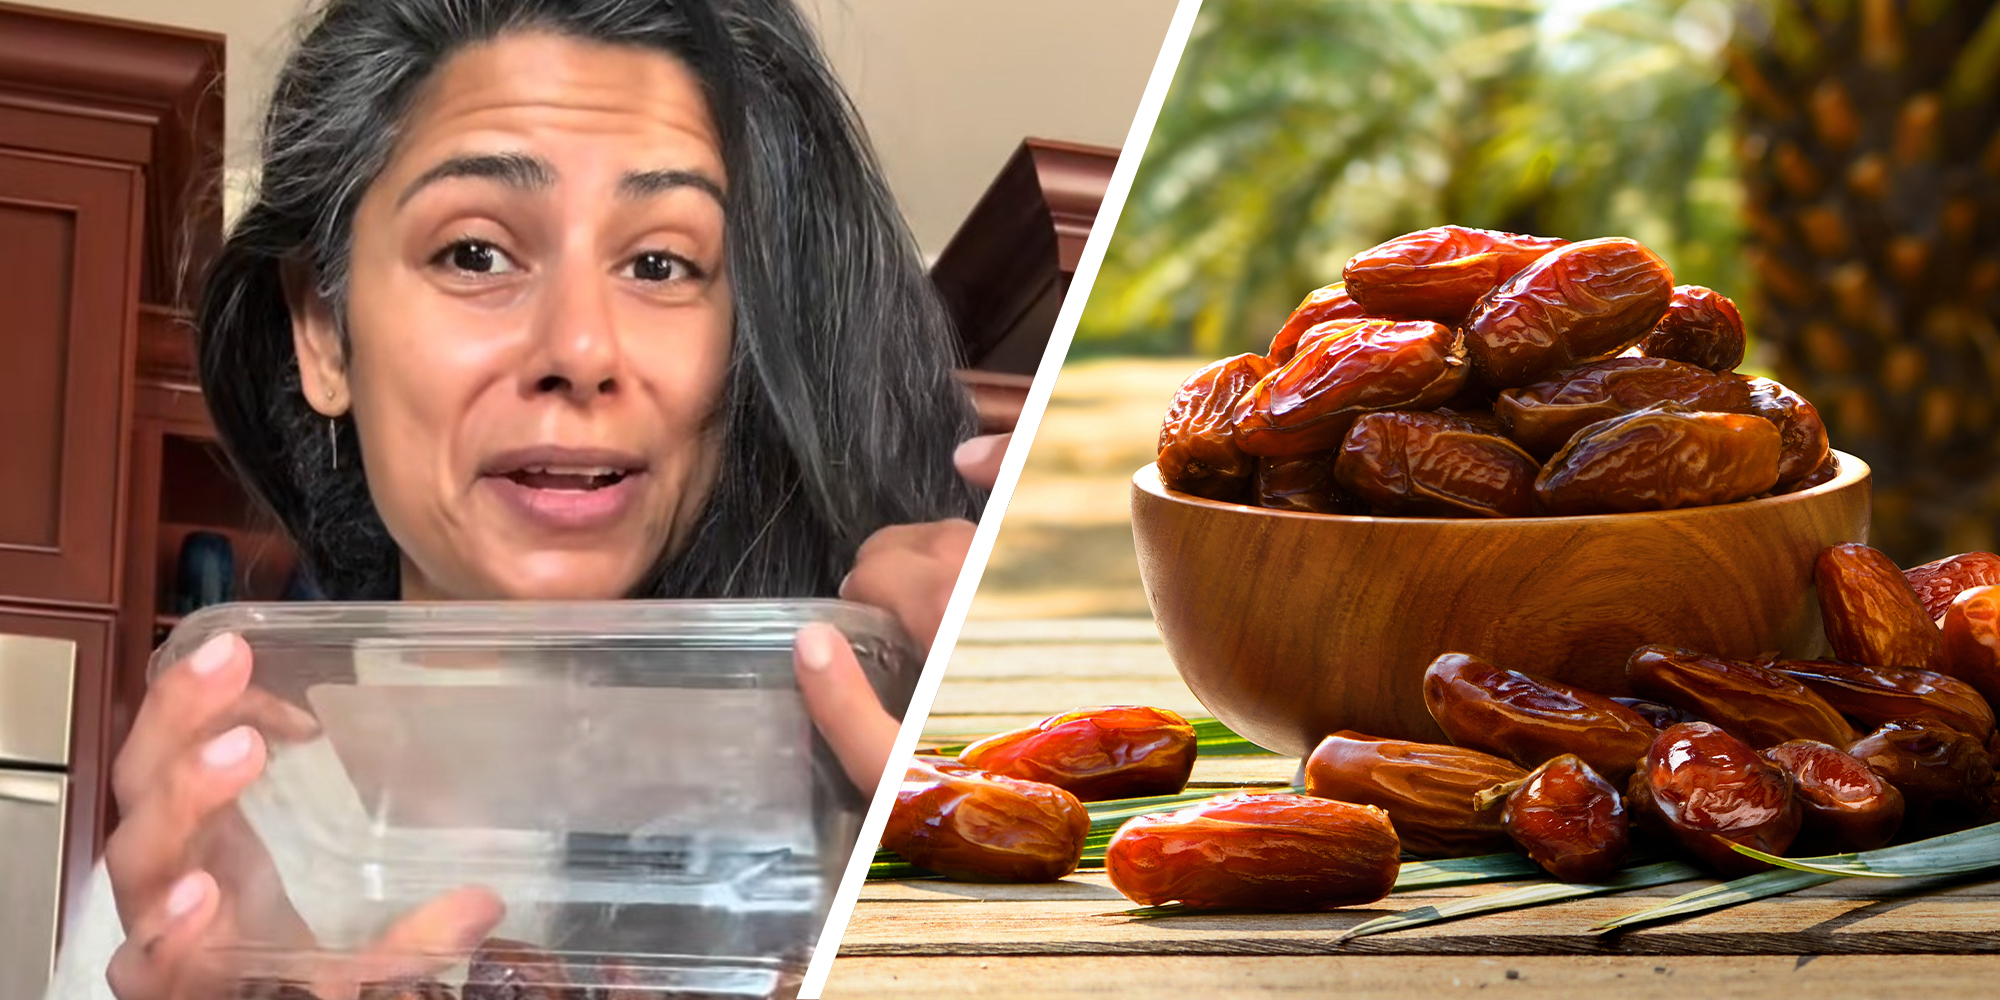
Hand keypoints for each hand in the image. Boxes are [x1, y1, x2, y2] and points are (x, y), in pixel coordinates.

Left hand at [102, 633, 502, 999]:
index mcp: (191, 969)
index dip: (170, 933)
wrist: (266, 953)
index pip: (156, 961)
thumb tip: (481, 905)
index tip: (205, 896)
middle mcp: (161, 907)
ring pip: (140, 786)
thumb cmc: (299, 966)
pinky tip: (257, 682)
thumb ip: (404, 952)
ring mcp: (166, 851)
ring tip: (231, 663)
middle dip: (183, 797)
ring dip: (179, 721)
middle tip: (243, 745)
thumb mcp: (358, 976)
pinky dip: (204, 709)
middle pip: (140, 851)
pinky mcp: (182, 807)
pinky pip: (168, 748)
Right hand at [792, 433, 1012, 793]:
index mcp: (942, 617)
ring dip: (925, 554)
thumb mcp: (893, 780)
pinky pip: (1011, 489)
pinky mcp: (1031, 581)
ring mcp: (1012, 574)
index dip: (857, 597)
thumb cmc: (970, 793)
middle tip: (881, 622)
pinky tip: (970, 461)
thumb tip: (810, 643)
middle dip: (886, 575)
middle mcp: (979, 579)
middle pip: (910, 544)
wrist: (1060, 800)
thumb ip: (844, 714)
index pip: (877, 568)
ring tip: (918, 599)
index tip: (852, 629)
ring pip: (951, 533)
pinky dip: (995, 462)